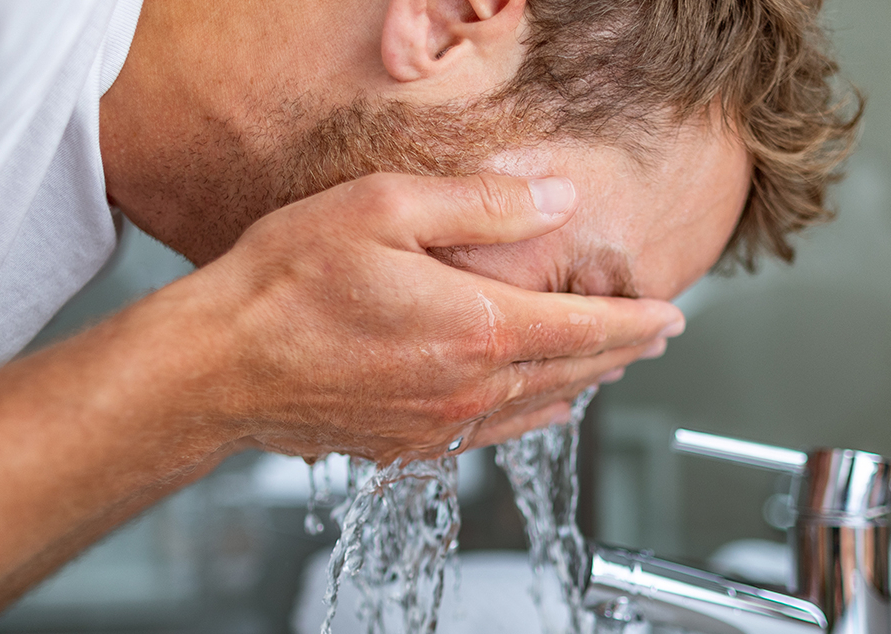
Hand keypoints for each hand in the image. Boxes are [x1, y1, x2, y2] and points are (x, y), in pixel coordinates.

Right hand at [171, 173, 683, 461]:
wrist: (219, 365)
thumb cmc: (288, 283)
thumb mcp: (386, 210)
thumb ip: (483, 205)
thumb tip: (557, 200)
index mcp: (476, 330)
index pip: (586, 330)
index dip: (636, 321)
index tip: (672, 315)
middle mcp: (467, 388)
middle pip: (571, 374)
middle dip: (621, 353)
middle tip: (653, 338)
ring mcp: (437, 425)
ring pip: (536, 409)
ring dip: (581, 386)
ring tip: (607, 368)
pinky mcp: (404, 446)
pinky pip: (490, 434)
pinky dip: (530, 416)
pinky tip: (538, 411)